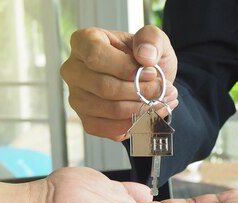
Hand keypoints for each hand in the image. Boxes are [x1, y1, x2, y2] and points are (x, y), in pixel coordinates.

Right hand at [60, 25, 177, 140]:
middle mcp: (73, 71)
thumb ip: (151, 39)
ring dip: (144, 109)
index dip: (126, 68)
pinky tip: (153, 114)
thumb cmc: (143, 57)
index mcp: (83, 42)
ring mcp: (78, 98)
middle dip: (141, 92)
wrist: (147, 81)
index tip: (152, 72)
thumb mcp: (153, 39)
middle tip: (165, 90)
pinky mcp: (88, 121)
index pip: (96, 57)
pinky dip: (137, 125)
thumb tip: (145, 56)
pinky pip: (112, 129)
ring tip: (164, 101)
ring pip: (112, 110)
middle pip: (105, 87)